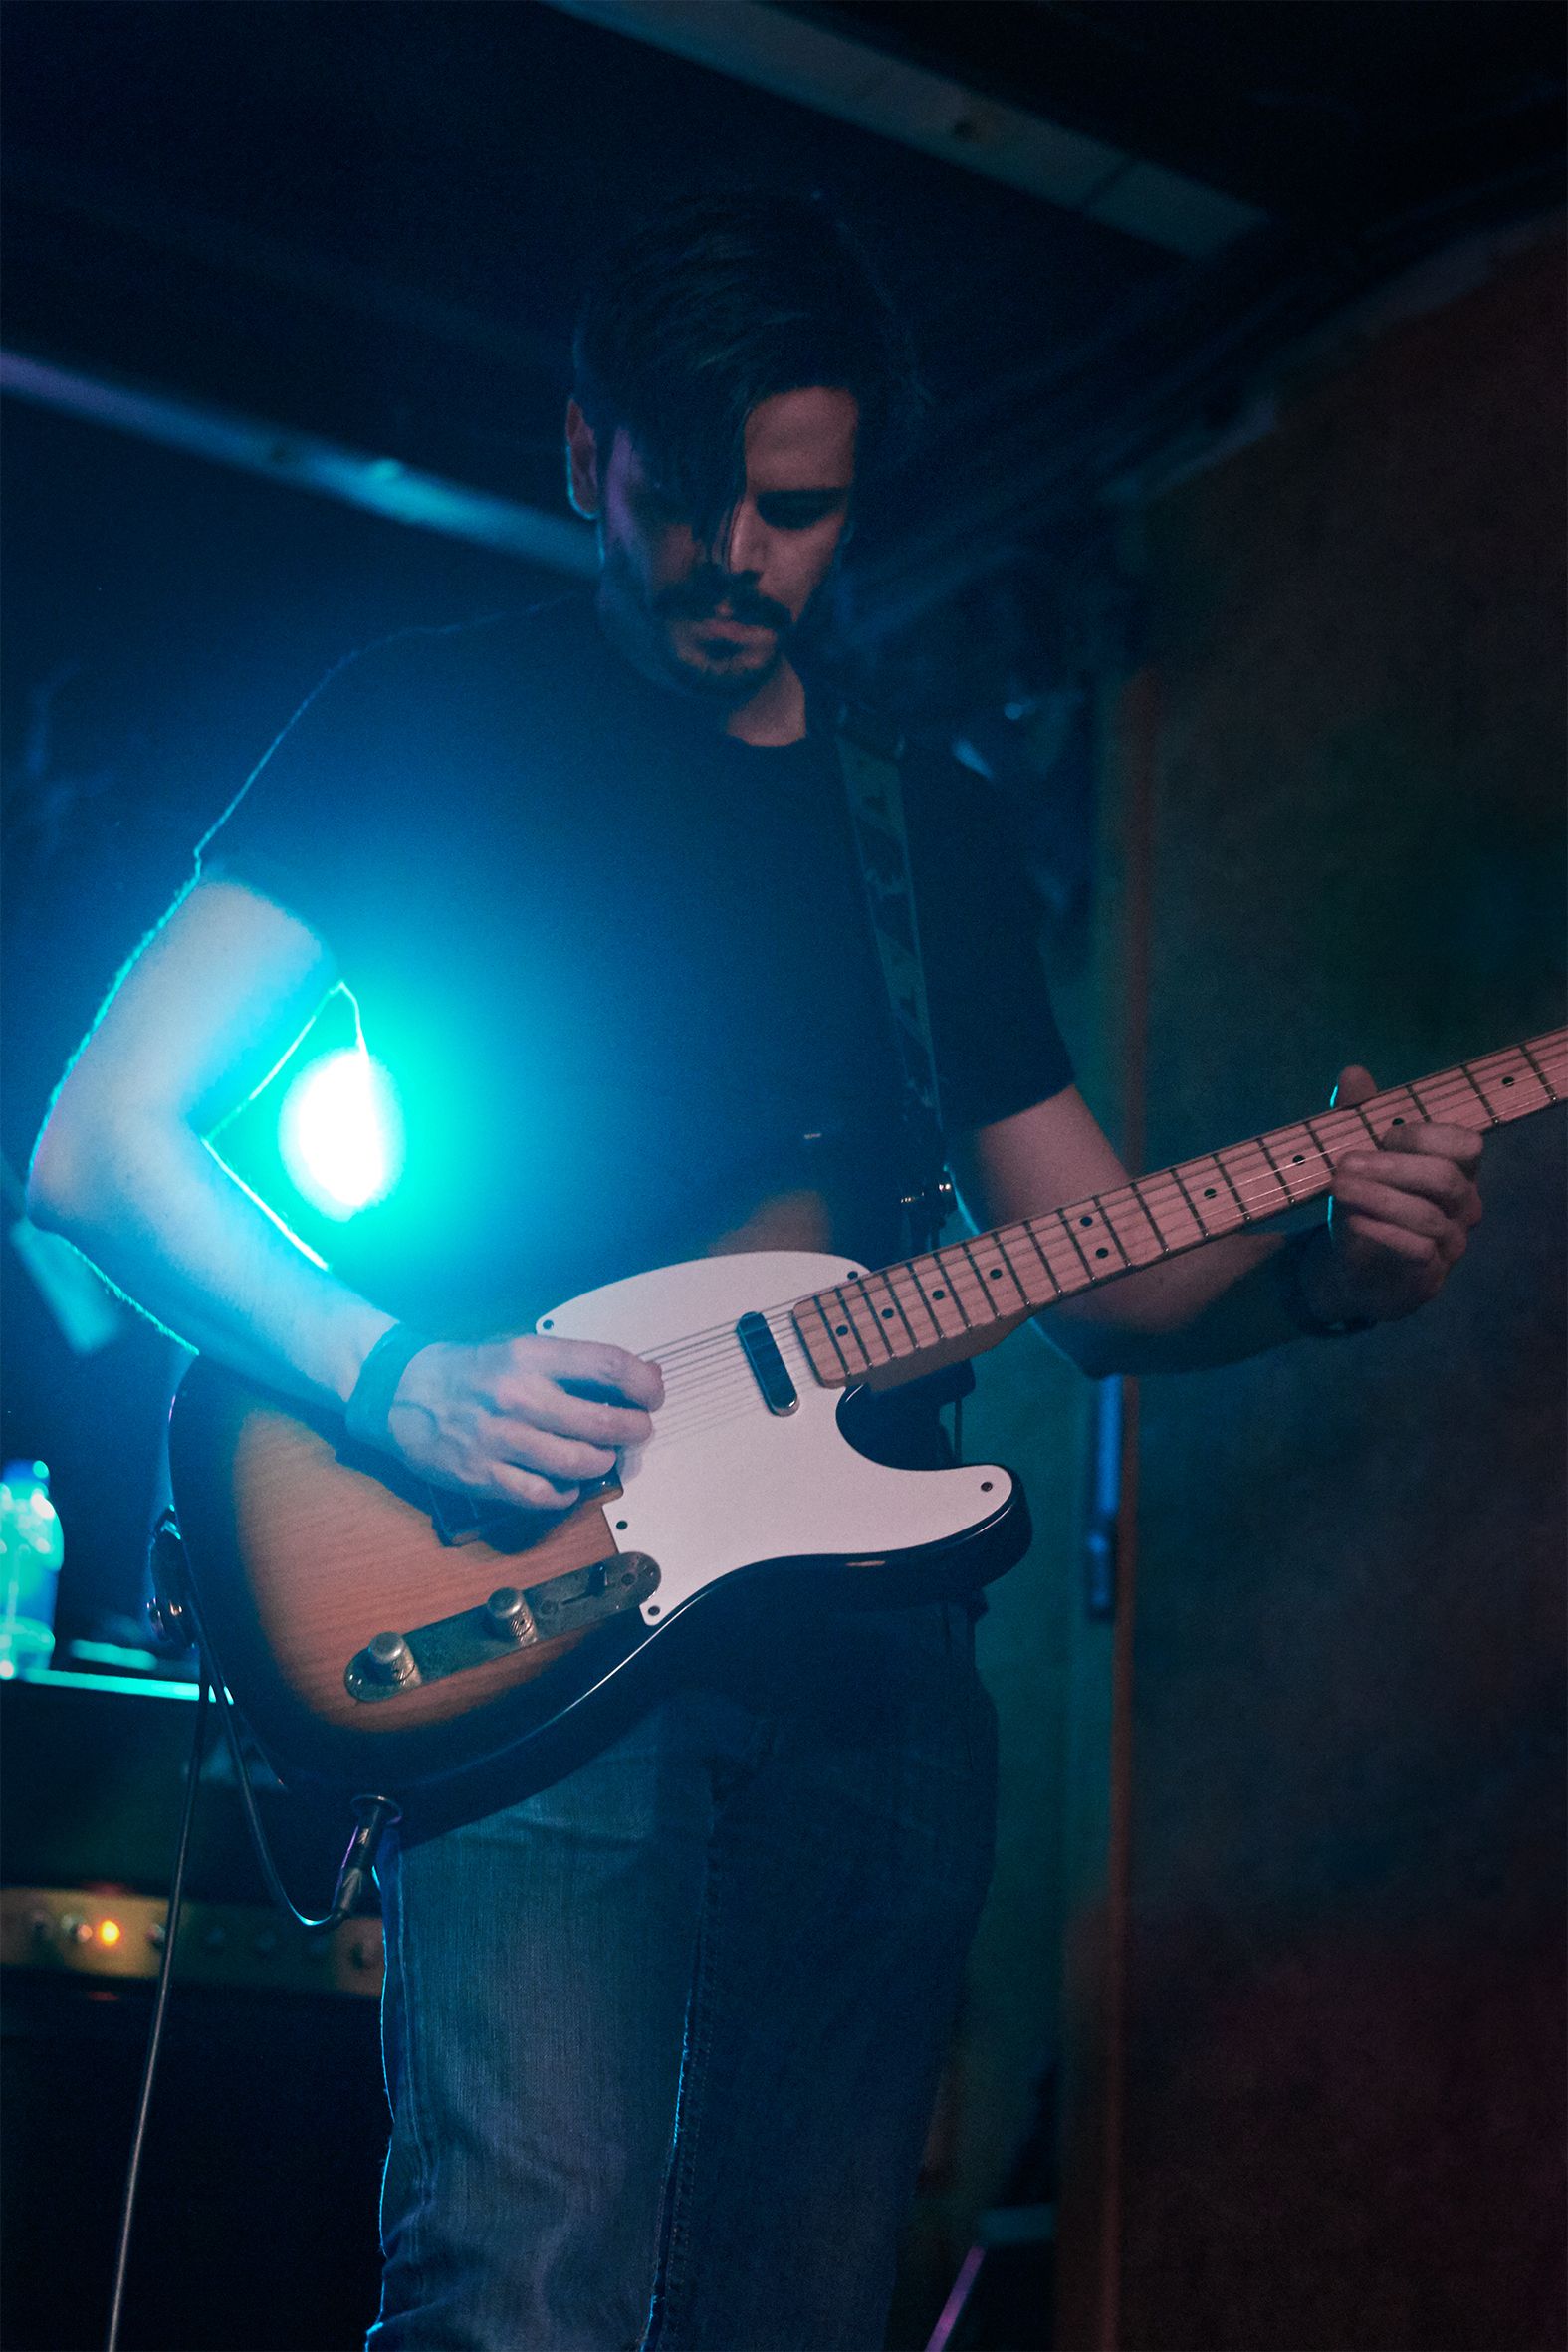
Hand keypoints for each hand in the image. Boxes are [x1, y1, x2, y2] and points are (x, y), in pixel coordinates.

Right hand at [384, 1335, 662, 1512]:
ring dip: (601, 1462)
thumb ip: (574, 1366)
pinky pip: (543, 1495)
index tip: (652, 1395)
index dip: (643, 1383)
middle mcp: (518, 1396)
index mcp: (531, 1356)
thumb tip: (641, 1378)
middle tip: (636, 1431)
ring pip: (578, 1462)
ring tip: (600, 1454)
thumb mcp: (519, 1349)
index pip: (608, 1365)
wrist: (400, 1391)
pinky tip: (566, 1483)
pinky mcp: (483, 1475)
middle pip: (602, 1421)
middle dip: (633, 1430)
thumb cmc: (469, 1370)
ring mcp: (499, 1439)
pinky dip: (565, 1494)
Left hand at [1320, 1063, 1484, 1322]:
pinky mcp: (1428, 1276)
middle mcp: (1464, 1206)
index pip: (1465, 1145)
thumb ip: (1358, 1116)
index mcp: (1457, 1170)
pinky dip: (1381, 1234)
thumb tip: (1353, 1074)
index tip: (1379, 1137)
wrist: (1347, 1268)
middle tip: (1345, 1164)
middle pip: (1445, 1179)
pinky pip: (1416, 1252)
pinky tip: (1353, 1223)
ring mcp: (1451, 1244)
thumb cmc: (1362, 1202)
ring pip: (1428, 1217)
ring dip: (1378, 1199)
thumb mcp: (1356, 1156)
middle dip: (1391, 1168)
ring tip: (1338, 1189)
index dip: (1423, 1136)